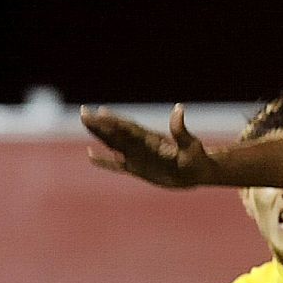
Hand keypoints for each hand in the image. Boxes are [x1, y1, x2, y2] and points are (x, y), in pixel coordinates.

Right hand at [82, 104, 213, 188]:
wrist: (199, 173)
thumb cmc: (197, 159)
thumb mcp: (190, 145)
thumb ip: (180, 130)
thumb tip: (179, 108)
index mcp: (151, 139)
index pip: (128, 128)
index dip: (114, 120)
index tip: (99, 112)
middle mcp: (141, 145)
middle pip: (116, 132)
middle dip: (100, 124)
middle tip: (83, 112)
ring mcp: (138, 156)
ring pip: (114, 144)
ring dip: (100, 135)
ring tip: (86, 123)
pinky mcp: (138, 169)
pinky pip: (116, 164)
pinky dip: (104, 161)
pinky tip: (91, 155)